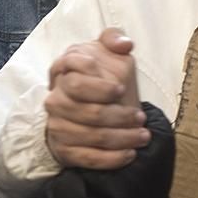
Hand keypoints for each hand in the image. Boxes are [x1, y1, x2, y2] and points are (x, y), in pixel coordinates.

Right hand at [45, 28, 148, 169]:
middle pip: (86, 110)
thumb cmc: (99, 78)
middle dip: (118, 115)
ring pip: (90, 135)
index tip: (119, 89)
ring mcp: (56, 125)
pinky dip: (111, 158)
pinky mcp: (63, 149)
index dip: (97, 84)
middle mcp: (55, 98)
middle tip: (140, 117)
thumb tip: (124, 44)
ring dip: (121, 138)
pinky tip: (129, 154)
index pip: (73, 75)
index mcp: (63, 70)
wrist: (85, 110)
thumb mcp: (105, 53)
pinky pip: (87, 158)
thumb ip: (113, 39)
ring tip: (142, 135)